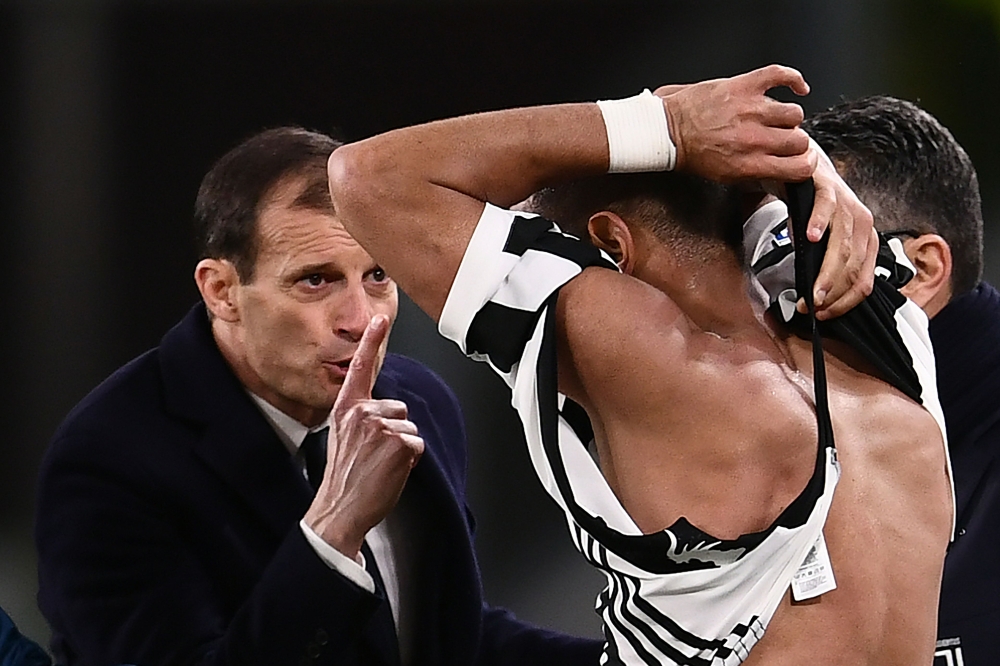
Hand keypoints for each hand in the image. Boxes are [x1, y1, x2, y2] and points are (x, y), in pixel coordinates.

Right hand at [303, 314, 424, 557]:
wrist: (341, 508)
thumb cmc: (345, 478)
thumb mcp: (345, 439)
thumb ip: (363, 419)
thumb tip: (388, 413)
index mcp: (346, 409)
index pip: (361, 369)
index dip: (371, 342)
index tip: (380, 319)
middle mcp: (362, 413)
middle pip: (399, 408)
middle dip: (395, 431)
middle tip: (373, 457)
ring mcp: (380, 426)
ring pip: (409, 428)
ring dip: (402, 448)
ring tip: (379, 466)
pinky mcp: (399, 442)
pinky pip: (417, 445)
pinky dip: (410, 460)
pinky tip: (389, 472)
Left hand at [658, 64, 814, 182]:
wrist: (667, 131)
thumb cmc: (692, 152)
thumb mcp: (725, 176)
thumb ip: (756, 174)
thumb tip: (780, 172)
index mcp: (750, 164)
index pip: (800, 168)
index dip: (805, 164)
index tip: (801, 160)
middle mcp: (754, 138)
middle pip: (800, 140)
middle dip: (795, 141)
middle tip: (783, 138)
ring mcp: (750, 110)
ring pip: (794, 113)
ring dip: (788, 117)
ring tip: (775, 118)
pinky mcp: (744, 86)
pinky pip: (781, 76)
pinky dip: (794, 80)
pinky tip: (796, 88)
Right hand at [799, 139, 876, 318]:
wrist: (804, 167)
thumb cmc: (812, 208)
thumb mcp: (826, 241)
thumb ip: (827, 265)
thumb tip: (818, 299)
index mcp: (867, 240)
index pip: (863, 282)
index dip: (844, 303)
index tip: (821, 315)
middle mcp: (862, 223)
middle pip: (853, 268)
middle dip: (833, 293)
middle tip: (812, 308)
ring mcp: (846, 204)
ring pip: (842, 246)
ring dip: (827, 273)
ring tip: (812, 292)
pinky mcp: (827, 186)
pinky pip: (826, 207)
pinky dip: (818, 223)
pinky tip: (808, 238)